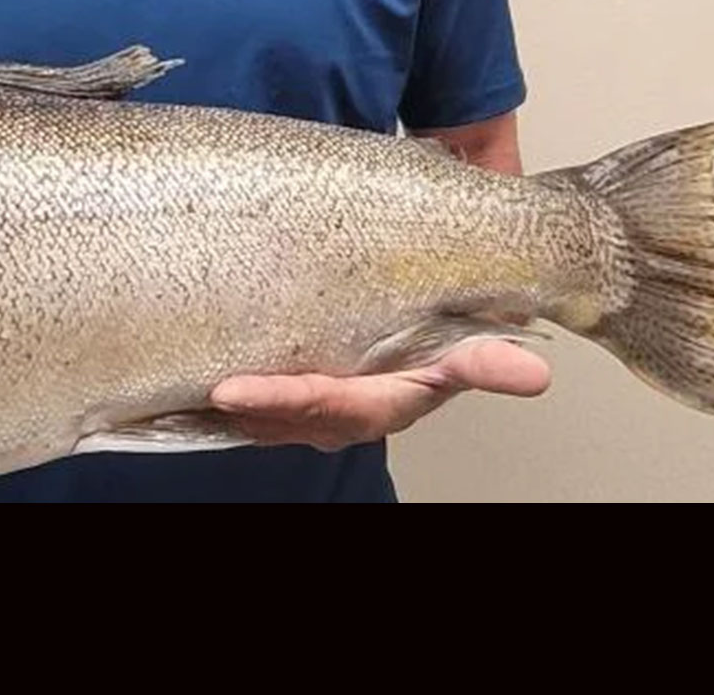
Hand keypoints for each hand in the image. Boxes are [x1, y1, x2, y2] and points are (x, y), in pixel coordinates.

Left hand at [209, 340, 550, 451]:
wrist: (445, 298)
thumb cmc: (449, 316)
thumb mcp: (471, 338)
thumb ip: (489, 359)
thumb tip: (532, 376)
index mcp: (388, 401)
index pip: (331, 407)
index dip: (283, 401)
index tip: (233, 391)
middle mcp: (350, 408)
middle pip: (289, 416)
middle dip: (246, 409)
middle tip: (201, 390)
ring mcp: (321, 402)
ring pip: (269, 413)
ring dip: (232, 406)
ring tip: (181, 389)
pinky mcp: (299, 387)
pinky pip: (260, 399)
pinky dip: (228, 395)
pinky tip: (187, 382)